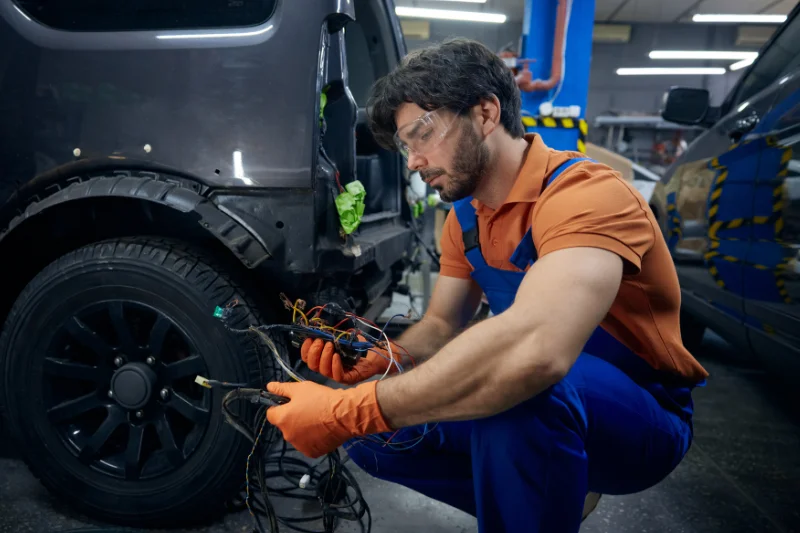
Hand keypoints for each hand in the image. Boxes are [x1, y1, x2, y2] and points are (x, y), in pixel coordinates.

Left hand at [265, 380, 391, 457]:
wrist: (344, 414)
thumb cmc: (321, 399)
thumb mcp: (300, 388)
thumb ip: (282, 389)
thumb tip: (269, 387)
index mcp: (282, 419)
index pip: (271, 413)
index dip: (279, 406)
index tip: (290, 403)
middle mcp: (287, 435)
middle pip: (285, 425)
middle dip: (292, 418)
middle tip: (308, 409)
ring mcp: (300, 446)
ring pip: (296, 435)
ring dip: (302, 429)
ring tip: (318, 420)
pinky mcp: (312, 453)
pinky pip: (308, 444)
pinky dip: (313, 439)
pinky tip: (323, 430)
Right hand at [301, 337, 401, 383]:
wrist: (380, 352)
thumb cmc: (362, 345)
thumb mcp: (344, 336)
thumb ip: (332, 333)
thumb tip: (319, 326)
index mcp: (326, 359)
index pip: (308, 358)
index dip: (306, 349)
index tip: (309, 338)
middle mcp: (330, 368)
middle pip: (312, 366)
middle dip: (314, 352)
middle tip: (320, 341)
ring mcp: (339, 374)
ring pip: (323, 371)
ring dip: (324, 357)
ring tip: (330, 346)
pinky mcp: (349, 379)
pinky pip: (337, 376)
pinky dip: (335, 366)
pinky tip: (337, 356)